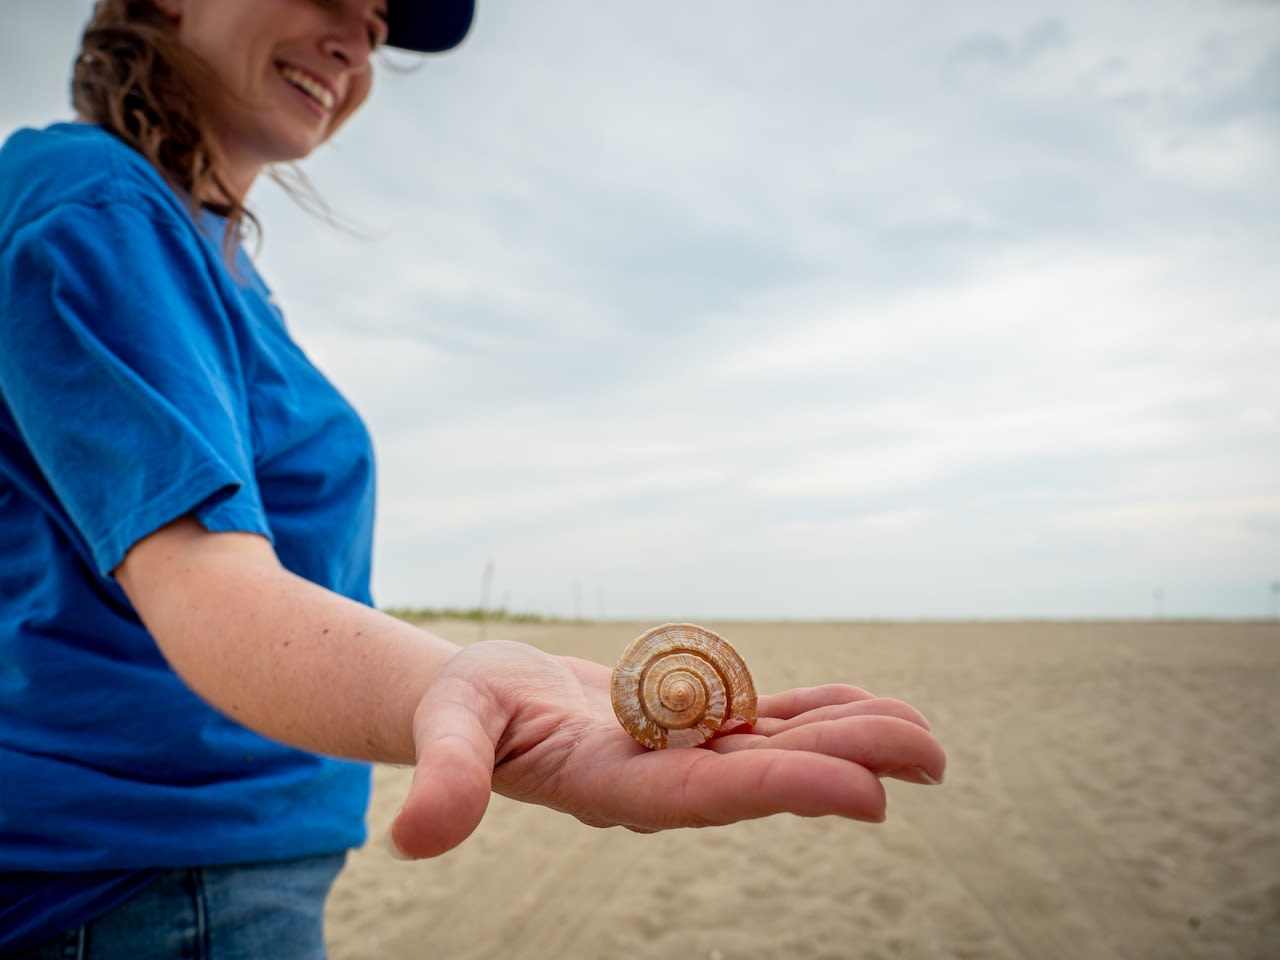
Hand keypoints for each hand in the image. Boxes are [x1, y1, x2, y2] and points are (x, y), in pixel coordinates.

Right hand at [388, 640, 945, 858]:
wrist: (480, 704)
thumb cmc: (463, 709)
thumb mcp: (449, 728)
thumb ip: (449, 776)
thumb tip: (413, 836)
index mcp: (616, 788)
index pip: (712, 795)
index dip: (789, 790)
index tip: (868, 793)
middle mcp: (663, 783)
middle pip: (766, 774)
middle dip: (848, 763)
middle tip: (931, 752)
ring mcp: (682, 757)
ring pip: (777, 750)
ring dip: (849, 739)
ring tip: (924, 733)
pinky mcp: (689, 730)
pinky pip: (764, 724)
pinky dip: (816, 716)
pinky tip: (866, 707)